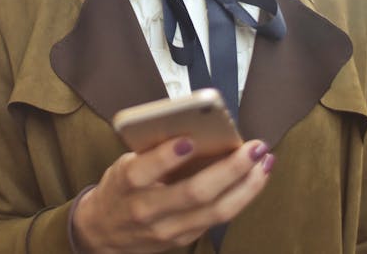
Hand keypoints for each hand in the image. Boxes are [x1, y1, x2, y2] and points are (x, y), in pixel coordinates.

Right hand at [71, 137, 274, 252]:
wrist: (102, 232)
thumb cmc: (120, 187)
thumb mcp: (124, 163)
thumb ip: (152, 151)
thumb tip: (195, 127)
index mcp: (127, 183)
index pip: (145, 171)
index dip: (166, 156)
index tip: (188, 139)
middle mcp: (147, 210)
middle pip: (194, 193)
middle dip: (229, 169)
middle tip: (254, 147)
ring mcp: (168, 229)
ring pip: (215, 212)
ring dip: (246, 186)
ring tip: (264, 161)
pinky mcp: (183, 239)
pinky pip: (218, 219)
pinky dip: (241, 197)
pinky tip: (255, 178)